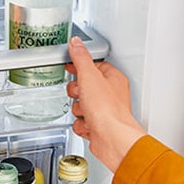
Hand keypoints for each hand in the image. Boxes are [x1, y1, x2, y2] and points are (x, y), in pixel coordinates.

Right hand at [66, 37, 145, 173]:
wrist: (112, 139)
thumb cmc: (107, 109)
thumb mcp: (89, 76)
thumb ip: (80, 58)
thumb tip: (76, 43)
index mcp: (113, 78)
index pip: (94, 66)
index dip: (80, 66)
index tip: (70, 66)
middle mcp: (111, 94)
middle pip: (84, 86)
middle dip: (77, 92)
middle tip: (80, 94)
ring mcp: (105, 111)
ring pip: (80, 105)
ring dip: (79, 109)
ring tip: (86, 112)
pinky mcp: (99, 127)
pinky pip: (81, 122)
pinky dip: (82, 124)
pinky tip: (88, 125)